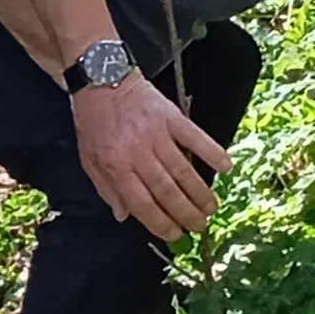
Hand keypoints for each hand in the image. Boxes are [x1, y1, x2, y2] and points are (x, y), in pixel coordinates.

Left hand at [71, 71, 231, 240]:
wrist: (102, 78)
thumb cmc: (94, 121)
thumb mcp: (88, 158)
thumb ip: (106, 188)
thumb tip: (123, 216)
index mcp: (115, 166)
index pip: (142, 204)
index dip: (161, 224)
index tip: (174, 235)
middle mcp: (138, 153)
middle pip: (167, 191)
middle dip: (186, 214)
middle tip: (199, 227)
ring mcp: (157, 134)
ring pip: (184, 171)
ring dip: (200, 193)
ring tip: (211, 208)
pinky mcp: (172, 116)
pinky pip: (196, 137)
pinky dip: (212, 152)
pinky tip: (226, 167)